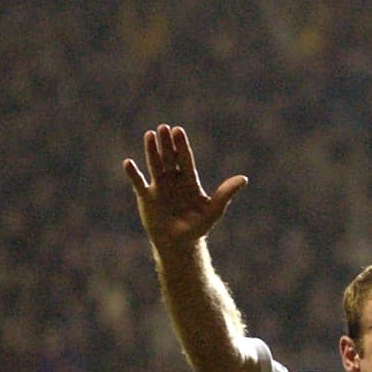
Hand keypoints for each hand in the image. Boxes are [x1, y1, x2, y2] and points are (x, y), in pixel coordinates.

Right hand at [123, 125, 247, 252]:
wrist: (178, 244)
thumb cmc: (197, 228)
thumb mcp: (213, 211)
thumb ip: (226, 194)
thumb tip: (244, 179)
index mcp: (189, 180)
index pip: (185, 159)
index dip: (182, 145)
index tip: (178, 131)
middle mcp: (173, 179)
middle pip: (170, 158)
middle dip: (167, 144)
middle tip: (163, 127)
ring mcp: (159, 187)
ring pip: (155, 165)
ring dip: (151, 151)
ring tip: (149, 135)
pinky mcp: (146, 197)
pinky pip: (138, 183)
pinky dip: (133, 174)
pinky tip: (128, 163)